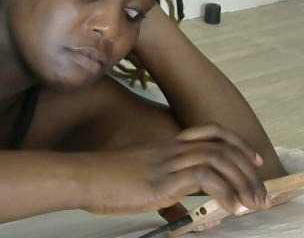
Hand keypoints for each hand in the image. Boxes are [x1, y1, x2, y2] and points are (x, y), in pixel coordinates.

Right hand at [78, 123, 270, 215]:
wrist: (81, 177)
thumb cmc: (103, 181)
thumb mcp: (137, 182)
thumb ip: (160, 189)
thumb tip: (175, 207)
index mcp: (164, 148)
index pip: (207, 134)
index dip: (234, 143)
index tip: (251, 160)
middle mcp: (169, 151)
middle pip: (220, 146)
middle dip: (247, 168)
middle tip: (259, 192)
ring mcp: (166, 163)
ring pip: (217, 159)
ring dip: (242, 182)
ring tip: (250, 204)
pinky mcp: (162, 180)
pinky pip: (203, 178)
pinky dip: (224, 192)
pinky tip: (229, 207)